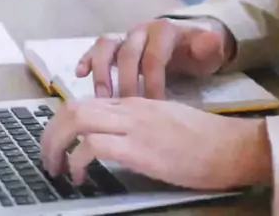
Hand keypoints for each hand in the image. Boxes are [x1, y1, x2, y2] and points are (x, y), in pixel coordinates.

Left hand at [40, 97, 272, 190]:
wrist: (231, 146)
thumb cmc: (205, 141)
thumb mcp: (166, 124)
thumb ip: (139, 125)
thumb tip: (114, 141)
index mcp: (137, 103)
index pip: (87, 101)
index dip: (63, 122)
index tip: (57, 144)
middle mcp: (132, 108)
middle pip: (74, 106)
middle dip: (50, 133)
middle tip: (47, 158)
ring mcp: (136, 124)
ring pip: (78, 119)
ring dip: (56, 144)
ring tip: (56, 168)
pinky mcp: (141, 147)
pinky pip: (94, 146)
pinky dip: (78, 161)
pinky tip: (81, 177)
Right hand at [75, 17, 236, 98]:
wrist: (190, 40)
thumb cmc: (196, 51)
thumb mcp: (209, 50)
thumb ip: (210, 47)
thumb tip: (211, 40)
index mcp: (163, 30)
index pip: (153, 57)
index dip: (151, 82)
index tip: (153, 107)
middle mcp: (141, 30)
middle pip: (127, 52)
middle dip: (125, 82)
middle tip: (126, 109)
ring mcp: (126, 36)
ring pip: (106, 46)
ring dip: (102, 72)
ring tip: (101, 100)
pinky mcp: (114, 45)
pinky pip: (96, 48)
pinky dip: (86, 59)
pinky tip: (79, 75)